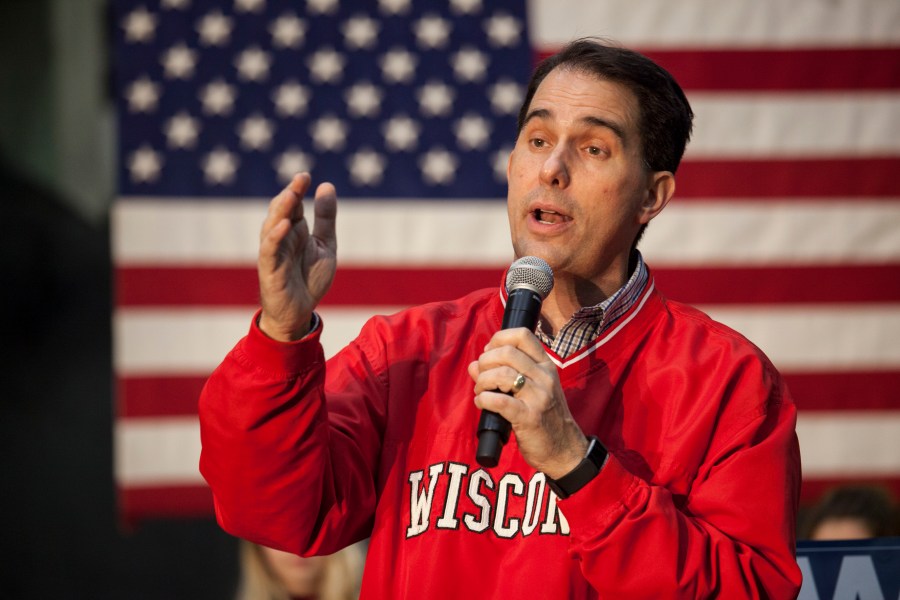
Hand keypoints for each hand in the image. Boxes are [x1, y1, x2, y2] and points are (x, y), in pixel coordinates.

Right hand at [258, 173, 336, 341]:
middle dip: (289, 194)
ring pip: (271, 226)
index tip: (305, 175)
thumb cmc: (310, 278)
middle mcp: (281, 238)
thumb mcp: (325, 244)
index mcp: (295, 230)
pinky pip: (269, 251)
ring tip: (291, 195)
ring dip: (280, 211)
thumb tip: (326, 186)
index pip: (293, 204)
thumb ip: (325, 218)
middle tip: (300, 179)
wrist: (301, 312)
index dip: (297, 189)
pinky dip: (275, 237)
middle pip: (281, 211)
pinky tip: (284, 225)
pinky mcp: (270, 270)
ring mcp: (274, 253)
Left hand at [468, 329, 587, 477]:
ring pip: (501, 374)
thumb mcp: (530, 390)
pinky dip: (483, 400)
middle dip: (486, 361)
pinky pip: (499, 401)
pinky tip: (482, 403)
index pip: (522, 335)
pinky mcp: (529, 418)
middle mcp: (544, 377)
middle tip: (482, 376)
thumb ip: (502, 373)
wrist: (564, 449)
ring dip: (482, 382)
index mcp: (546, 365)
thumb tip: (473, 365)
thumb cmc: (544, 418)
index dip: (498, 339)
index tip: (489, 353)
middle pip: (507, 352)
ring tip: (481, 392)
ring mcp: (538, 397)